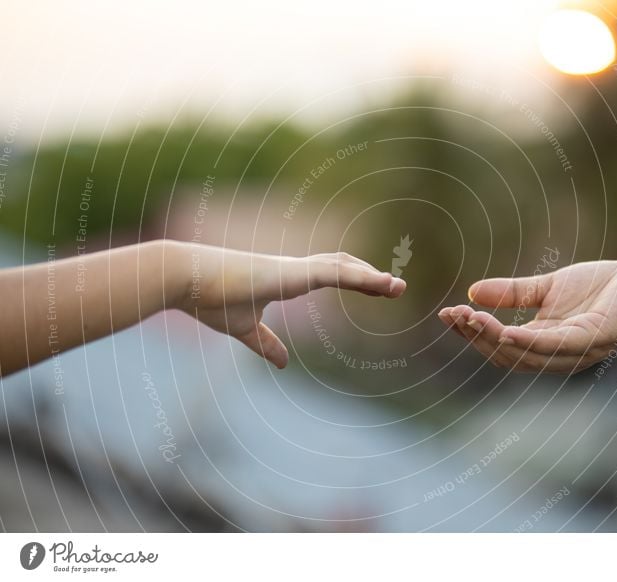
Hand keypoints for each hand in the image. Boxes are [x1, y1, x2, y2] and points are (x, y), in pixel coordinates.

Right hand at [176, 243, 405, 367]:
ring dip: (372, 277)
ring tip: (398, 286)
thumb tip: (284, 363)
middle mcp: (294, 269)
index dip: (354, 278)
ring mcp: (293, 268)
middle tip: (395, 287)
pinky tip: (380, 283)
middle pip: (342, 266)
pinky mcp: (289, 273)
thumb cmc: (209, 299)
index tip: (378, 289)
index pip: (329, 273)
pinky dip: (360, 277)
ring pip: (343, 267)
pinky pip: (334, 273)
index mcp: (286, 279)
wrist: (183, 279)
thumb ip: (265, 343)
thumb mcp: (244, 329)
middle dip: (369, 276)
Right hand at [438, 260, 616, 373]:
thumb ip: (513, 293)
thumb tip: (471, 291)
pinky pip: (555, 347)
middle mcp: (558, 356)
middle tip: (452, 315)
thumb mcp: (548, 287)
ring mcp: (576, 352)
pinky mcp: (596, 340)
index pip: (500, 345)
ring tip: (468, 319)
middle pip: (506, 356)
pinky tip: (505, 330)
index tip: (446, 313)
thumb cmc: (605, 286)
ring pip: (525, 355)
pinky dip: (527, 342)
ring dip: (493, 340)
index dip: (472, 333)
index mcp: (545, 344)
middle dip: (475, 337)